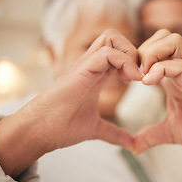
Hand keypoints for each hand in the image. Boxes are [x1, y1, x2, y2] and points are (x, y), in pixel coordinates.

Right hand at [0, 29, 142, 177]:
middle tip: (139, 75)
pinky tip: (130, 81)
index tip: (141, 82)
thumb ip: (115, 133)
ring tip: (135, 77)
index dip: (134, 62)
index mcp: (96, 75)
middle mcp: (91, 66)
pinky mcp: (81, 69)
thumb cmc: (63, 127)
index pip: (118, 53)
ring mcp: (85, 65)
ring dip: (129, 54)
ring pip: (111, 37)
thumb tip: (131, 144)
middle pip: (115, 38)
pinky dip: (124, 62)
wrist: (40, 131)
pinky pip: (107, 52)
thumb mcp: (97, 129)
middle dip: (134, 52)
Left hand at [134, 29, 181, 154]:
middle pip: (162, 35)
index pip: (154, 48)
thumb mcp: (170, 132)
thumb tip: (133, 147)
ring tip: (143, 76)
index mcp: (173, 78)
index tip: (125, 78)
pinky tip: (149, 83)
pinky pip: (179, 65)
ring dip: (151, 54)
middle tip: (134, 74)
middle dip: (142, 50)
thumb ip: (151, 135)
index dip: (136, 57)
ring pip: (172, 40)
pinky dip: (161, 69)